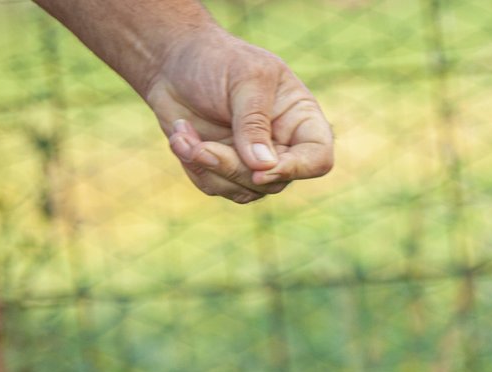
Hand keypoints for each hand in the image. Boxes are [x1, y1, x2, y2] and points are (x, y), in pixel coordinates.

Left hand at [144, 29, 333, 203]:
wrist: (173, 63)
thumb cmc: (216, 60)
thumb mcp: (244, 79)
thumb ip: (254, 122)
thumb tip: (263, 167)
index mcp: (300, 118)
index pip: (318, 158)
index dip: (296, 170)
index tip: (260, 170)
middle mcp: (282, 144)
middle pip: (274, 181)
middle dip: (234, 168)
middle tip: (202, 147)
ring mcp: (253, 160)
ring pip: (245, 191)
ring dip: (209, 168)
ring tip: (184, 135)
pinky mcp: (224, 168)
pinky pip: (216, 187)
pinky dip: (193, 165)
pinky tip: (181, 137)